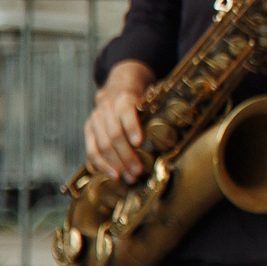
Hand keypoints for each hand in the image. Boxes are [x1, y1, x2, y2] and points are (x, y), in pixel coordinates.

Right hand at [85, 61, 154, 183]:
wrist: (117, 87)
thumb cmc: (139, 100)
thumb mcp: (148, 99)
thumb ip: (156, 113)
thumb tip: (178, 133)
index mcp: (124, 98)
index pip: (126, 111)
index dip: (132, 127)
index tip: (140, 142)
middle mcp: (107, 108)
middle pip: (114, 134)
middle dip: (127, 155)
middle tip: (139, 171)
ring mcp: (95, 119)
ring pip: (102, 145)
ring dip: (116, 164)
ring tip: (129, 177)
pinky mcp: (88, 129)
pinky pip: (92, 150)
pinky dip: (102, 165)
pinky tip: (114, 175)